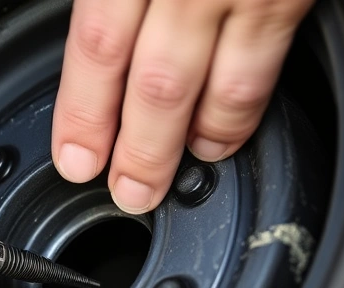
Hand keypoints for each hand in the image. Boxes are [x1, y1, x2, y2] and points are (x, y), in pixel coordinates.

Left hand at [52, 0, 314, 213]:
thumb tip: (103, 40)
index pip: (97, 46)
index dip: (83, 112)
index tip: (76, 156)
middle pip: (158, 84)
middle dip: (141, 151)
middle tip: (130, 190)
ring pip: (221, 88)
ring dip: (198, 142)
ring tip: (179, 173)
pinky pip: (267, 69)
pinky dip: (243, 113)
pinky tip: (227, 130)